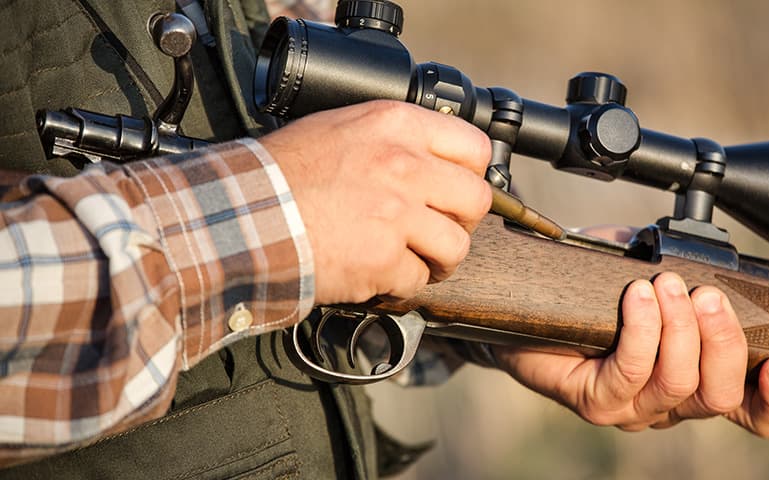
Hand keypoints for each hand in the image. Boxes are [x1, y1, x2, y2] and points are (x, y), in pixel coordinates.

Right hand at [260, 101, 491, 303]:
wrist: (243, 212)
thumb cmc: (280, 172)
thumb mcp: (342, 129)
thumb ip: (392, 140)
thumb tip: (430, 160)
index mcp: (397, 125)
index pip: (474, 147)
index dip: (471, 175)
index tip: (457, 191)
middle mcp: (405, 165)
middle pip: (476, 200)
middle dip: (462, 221)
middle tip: (440, 229)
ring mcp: (398, 214)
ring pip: (456, 246)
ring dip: (439, 259)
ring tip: (415, 259)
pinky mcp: (384, 259)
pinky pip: (417, 279)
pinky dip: (401, 284)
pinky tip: (379, 274)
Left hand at [494, 273, 768, 437]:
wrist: (527, 304)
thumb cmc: (594, 290)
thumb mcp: (650, 269)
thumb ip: (686, 268)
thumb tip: (708, 254)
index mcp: (694, 380)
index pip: (749, 410)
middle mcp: (667, 404)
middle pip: (719, 395)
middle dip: (723, 341)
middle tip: (708, 295)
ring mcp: (631, 408)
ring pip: (677, 384)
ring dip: (679, 329)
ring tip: (665, 285)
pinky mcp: (595, 402)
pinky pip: (629, 372)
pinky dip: (641, 331)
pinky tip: (637, 297)